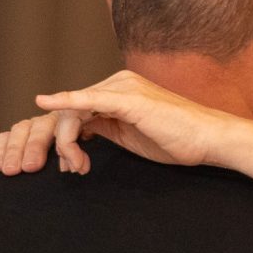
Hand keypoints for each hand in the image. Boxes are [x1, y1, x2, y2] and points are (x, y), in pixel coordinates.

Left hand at [0, 70, 233, 176]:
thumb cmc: (175, 140)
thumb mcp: (129, 134)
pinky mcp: (128, 98)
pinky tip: (45, 103)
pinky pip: (88, 99)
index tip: (71, 166)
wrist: (207, 139)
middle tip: (74, 170)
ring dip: (68, 142)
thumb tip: (79, 133)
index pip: (78, 109)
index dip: (67, 139)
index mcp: (118, 91)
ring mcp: (123, 88)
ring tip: (80, 166)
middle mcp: (117, 83)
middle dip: (64, 143)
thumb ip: (105, 127)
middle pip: (72, 110)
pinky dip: (65, 101)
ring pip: (75, 111)